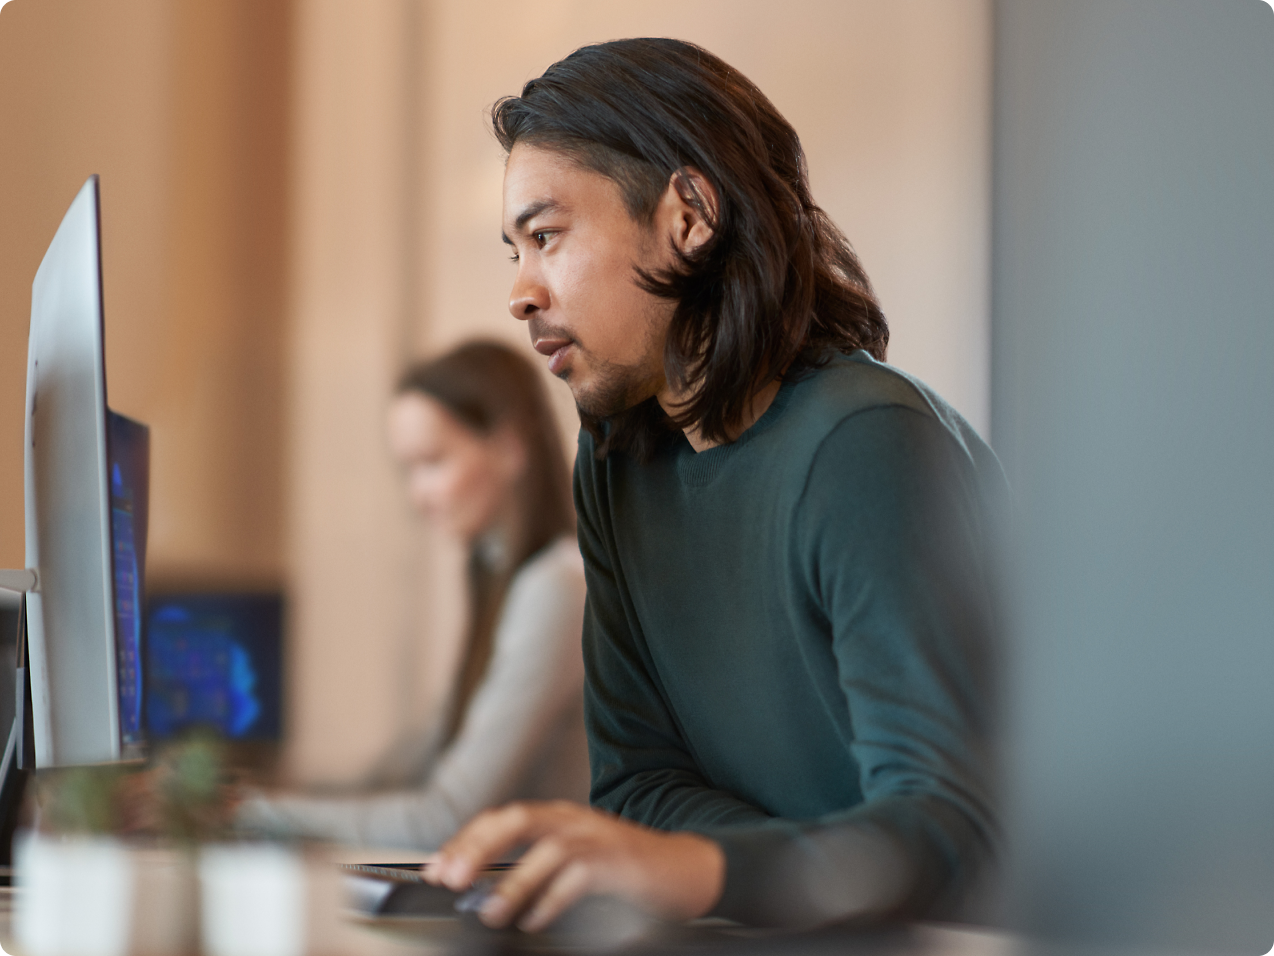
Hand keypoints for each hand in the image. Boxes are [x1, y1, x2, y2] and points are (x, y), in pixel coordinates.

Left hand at [423, 800, 724, 932]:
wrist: (687, 869)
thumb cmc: (626, 871)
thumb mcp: (577, 860)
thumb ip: (537, 867)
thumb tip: (484, 890)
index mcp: (561, 816)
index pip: (503, 817)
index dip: (466, 839)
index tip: (436, 867)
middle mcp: (576, 819)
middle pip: (519, 819)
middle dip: (478, 846)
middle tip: (449, 878)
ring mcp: (600, 837)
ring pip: (547, 848)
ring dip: (513, 881)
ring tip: (490, 913)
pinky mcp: (620, 862)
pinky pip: (579, 876)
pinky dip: (552, 901)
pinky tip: (535, 921)